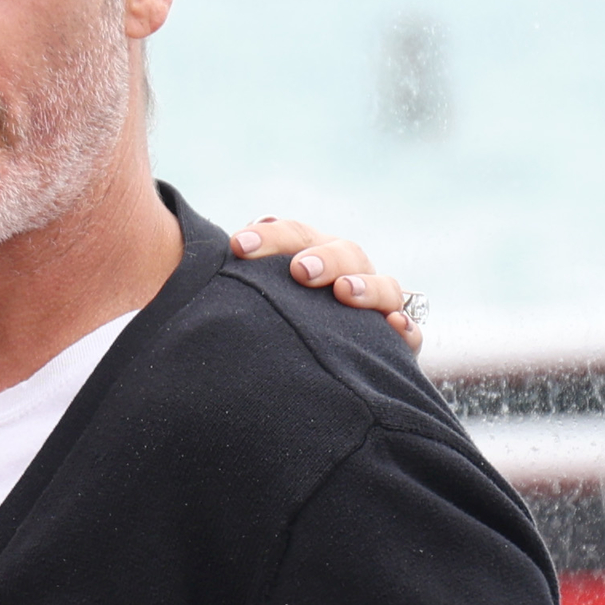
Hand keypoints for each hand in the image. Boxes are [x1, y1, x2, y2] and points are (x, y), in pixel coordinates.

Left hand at [235, 217, 423, 352]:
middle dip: (321, 257)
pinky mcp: (393, 341)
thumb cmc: (259, 326)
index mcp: (306, 255)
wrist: (299, 369)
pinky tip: (394, 329)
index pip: (291, 235)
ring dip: (365, 287)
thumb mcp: (241, 304)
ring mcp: (373, 304)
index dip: (269, 237)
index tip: (237, 247)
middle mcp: (344, 273)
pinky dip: (404, 327)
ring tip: (344, 294)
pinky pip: (408, 331)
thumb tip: (196, 269)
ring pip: (383, 285)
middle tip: (298, 272)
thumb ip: (227, 285)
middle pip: (342, 251)